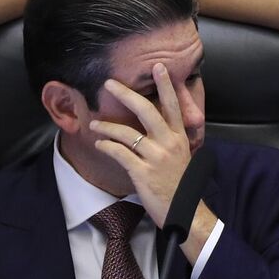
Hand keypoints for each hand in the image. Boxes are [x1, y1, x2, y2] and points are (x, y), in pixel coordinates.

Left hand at [88, 63, 194, 227]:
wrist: (185, 211)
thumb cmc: (180, 184)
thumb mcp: (182, 156)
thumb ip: (171, 139)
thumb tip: (158, 123)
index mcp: (180, 138)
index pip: (174, 106)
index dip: (166, 85)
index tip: (158, 67)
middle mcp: (169, 144)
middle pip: (147, 111)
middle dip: (127, 94)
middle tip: (110, 83)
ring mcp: (156, 158)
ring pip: (127, 133)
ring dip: (107, 126)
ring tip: (94, 124)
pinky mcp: (142, 173)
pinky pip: (119, 153)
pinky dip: (106, 147)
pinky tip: (98, 145)